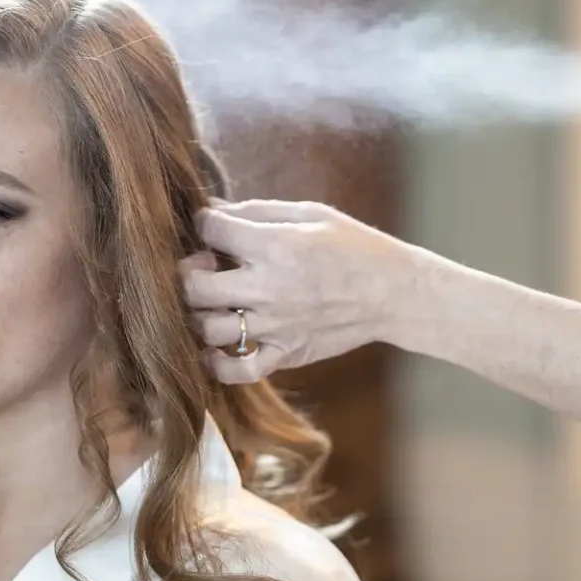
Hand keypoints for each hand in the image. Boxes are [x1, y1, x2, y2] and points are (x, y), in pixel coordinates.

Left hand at [180, 199, 409, 383]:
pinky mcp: (287, 354)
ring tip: (213, 304)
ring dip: (200, 315)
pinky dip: (218, 365)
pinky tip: (216, 350)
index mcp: (275, 245)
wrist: (392, 292)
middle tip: (202, 268)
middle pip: (195, 287)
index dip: (203, 224)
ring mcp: (276, 326)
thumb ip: (257, 211)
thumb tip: (213, 209)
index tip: (212, 227)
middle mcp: (269, 288)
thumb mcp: (310, 214)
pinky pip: (239, 371)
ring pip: (209, 330)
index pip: (210, 230)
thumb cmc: (353, 247)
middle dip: (187, 274)